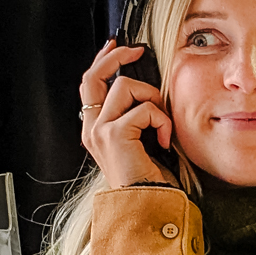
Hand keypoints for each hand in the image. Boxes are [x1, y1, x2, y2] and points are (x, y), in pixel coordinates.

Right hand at [79, 40, 174, 187]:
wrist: (147, 207)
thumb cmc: (150, 181)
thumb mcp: (141, 142)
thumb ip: (136, 117)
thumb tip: (149, 90)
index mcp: (95, 130)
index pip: (90, 85)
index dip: (103, 61)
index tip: (118, 46)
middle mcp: (92, 129)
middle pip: (94, 77)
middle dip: (116, 57)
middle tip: (137, 51)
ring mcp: (100, 131)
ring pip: (124, 87)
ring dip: (152, 99)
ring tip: (162, 123)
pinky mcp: (114, 135)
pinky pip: (144, 108)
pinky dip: (162, 120)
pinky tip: (165, 140)